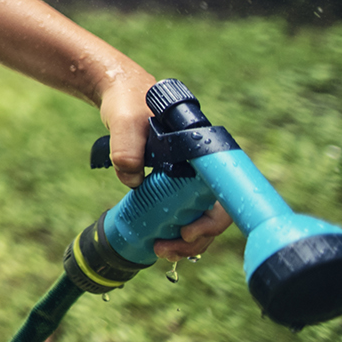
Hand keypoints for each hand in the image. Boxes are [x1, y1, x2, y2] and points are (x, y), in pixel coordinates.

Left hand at [97, 69, 232, 259]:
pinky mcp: (173, 181)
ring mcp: (189, 175)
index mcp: (202, 152)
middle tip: (164, 249)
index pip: (223, 194)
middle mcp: (202, 166)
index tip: (186, 231)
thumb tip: (132, 181)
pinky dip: (175, 229)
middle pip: (214, 213)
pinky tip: (159, 240)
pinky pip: (183, 211)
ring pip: (200, 216)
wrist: (118, 91)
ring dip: (186, 241)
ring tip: (160, 250)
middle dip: (196, 238)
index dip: (212, 220)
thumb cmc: (128, 101)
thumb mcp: (124, 120)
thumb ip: (125, 146)